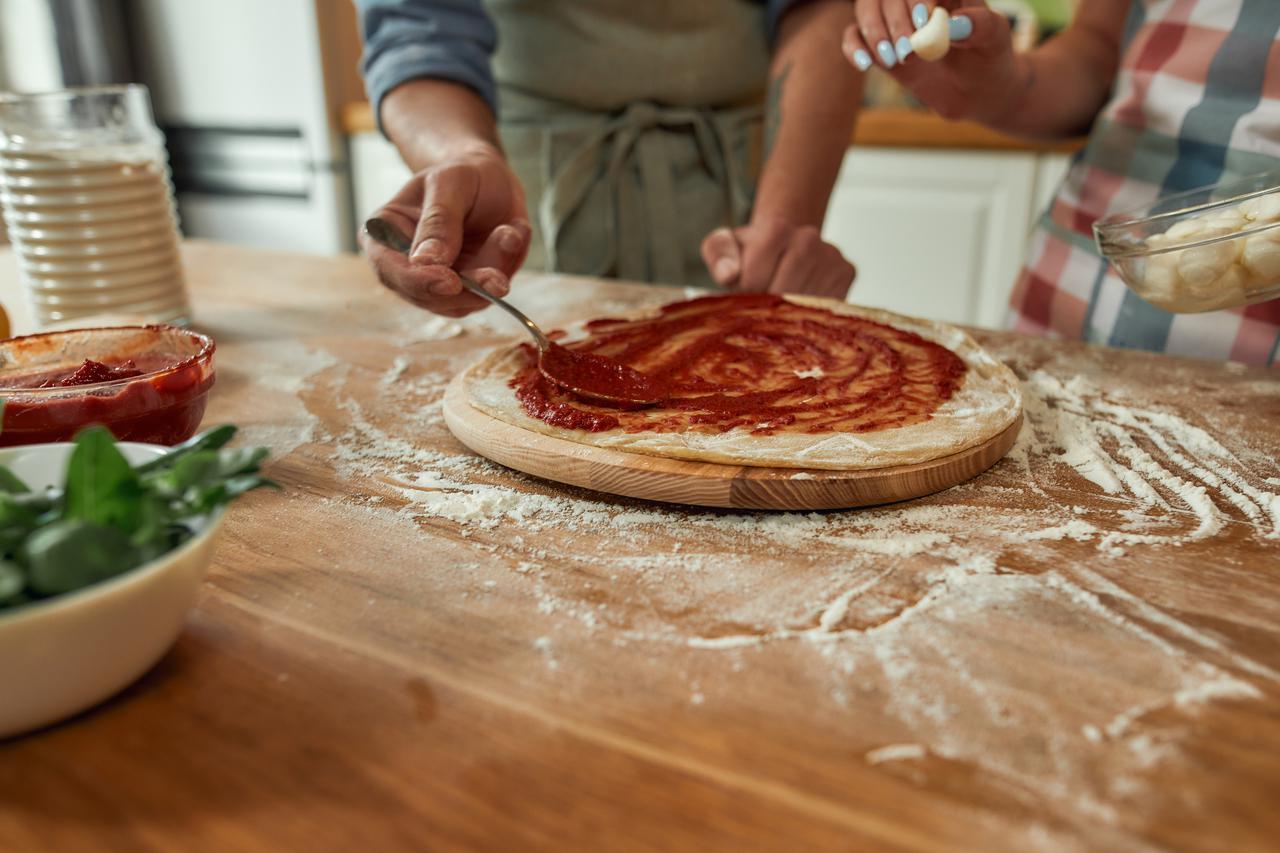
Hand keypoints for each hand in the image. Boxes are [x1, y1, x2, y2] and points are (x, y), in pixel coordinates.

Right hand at [358, 144, 531, 317]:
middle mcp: (405, 265)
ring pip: (461, 301)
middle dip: (466, 289)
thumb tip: (427, 262)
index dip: (418, 282)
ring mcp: (436, 281)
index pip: (390, 270)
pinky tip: (513, 233)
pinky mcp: (465, 290)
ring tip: (510, 232)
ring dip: (493, 272)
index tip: (450, 282)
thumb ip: (439, 221)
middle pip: (426, 297)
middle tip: (498, 278)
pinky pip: (487, 293)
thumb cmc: (461, 174)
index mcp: (384, 236)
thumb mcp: (449, 183)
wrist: (488, 179)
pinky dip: (507, 266)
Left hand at [701, 218, 855, 299]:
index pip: (754, 279)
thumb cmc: (751, 251)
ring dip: (789, 313)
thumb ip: (717, 254)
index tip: (746, 291)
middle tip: (762, 306)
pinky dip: (810, 315)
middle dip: (768, 306)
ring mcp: (831, 255)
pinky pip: (827, 307)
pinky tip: (799, 307)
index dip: (746, 294)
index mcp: (776, 227)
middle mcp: (808, 238)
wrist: (786, 242)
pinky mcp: (846, 273)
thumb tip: (730, 274)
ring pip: (806, 304)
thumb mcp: (723, 246)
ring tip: (779, 306)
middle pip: (783, 292)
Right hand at [842, 1, 1020, 123]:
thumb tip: (954, 23)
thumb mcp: (995, 38)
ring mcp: (894, 20)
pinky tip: (866, 64)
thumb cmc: (989, 56)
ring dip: (874, 33)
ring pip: (866, 8)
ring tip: (895, 60)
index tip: (924, 20)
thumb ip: (980, 24)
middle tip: (909, 51)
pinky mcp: (881, 44)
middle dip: (894, 20)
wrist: (977, 89)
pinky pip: (854, 36)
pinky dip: (854, 47)